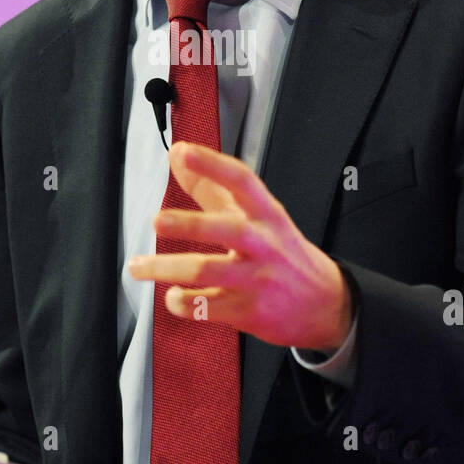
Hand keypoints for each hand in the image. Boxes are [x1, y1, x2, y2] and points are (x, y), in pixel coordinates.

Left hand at [128, 141, 353, 353]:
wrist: (325, 303)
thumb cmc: (281, 253)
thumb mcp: (257, 216)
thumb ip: (212, 186)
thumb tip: (176, 154)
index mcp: (267, 214)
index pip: (241, 181)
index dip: (212, 164)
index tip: (183, 152)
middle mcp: (264, 244)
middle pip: (226, 229)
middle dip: (189, 224)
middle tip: (157, 220)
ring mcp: (257, 279)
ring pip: (207, 271)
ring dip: (166, 269)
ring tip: (138, 266)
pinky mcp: (249, 311)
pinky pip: (207, 306)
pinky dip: (182, 302)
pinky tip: (171, 296)